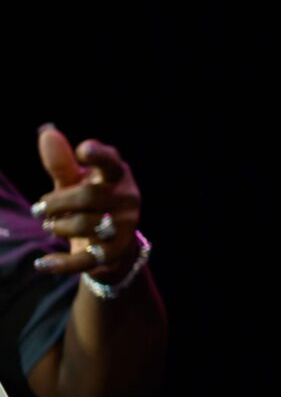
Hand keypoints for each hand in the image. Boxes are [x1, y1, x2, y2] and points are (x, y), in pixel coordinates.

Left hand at [29, 124, 143, 279]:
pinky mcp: (114, 252)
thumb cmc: (89, 202)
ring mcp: (123, 226)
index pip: (110, 162)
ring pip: (83, 225)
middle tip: (39, 209)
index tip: (83, 150)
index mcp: (117, 176)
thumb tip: (47, 133)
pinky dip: (62, 263)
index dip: (98, 156)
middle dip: (55, 202)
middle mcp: (127, 199)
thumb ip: (61, 162)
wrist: (110, 242)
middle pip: (88, 196)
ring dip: (57, 226)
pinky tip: (43, 263)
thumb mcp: (75, 182)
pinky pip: (86, 259)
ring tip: (51, 225)